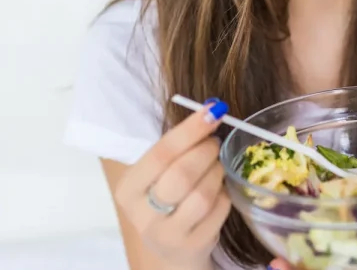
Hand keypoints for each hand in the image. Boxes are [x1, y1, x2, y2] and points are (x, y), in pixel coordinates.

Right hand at [114, 99, 230, 266]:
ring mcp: (168, 236)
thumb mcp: (159, 173)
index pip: (160, 153)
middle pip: (181, 175)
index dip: (190, 129)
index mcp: (128, 189)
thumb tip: (212, 109)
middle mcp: (143, 216)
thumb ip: (178, 145)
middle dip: (205, 150)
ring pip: (203, 194)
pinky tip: (218, 189)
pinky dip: (224, 193)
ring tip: (215, 165)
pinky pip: (219, 209)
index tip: (213, 111)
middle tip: (214, 141)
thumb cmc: (166, 197)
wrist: (172, 249)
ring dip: (217, 172)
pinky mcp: (194, 246)